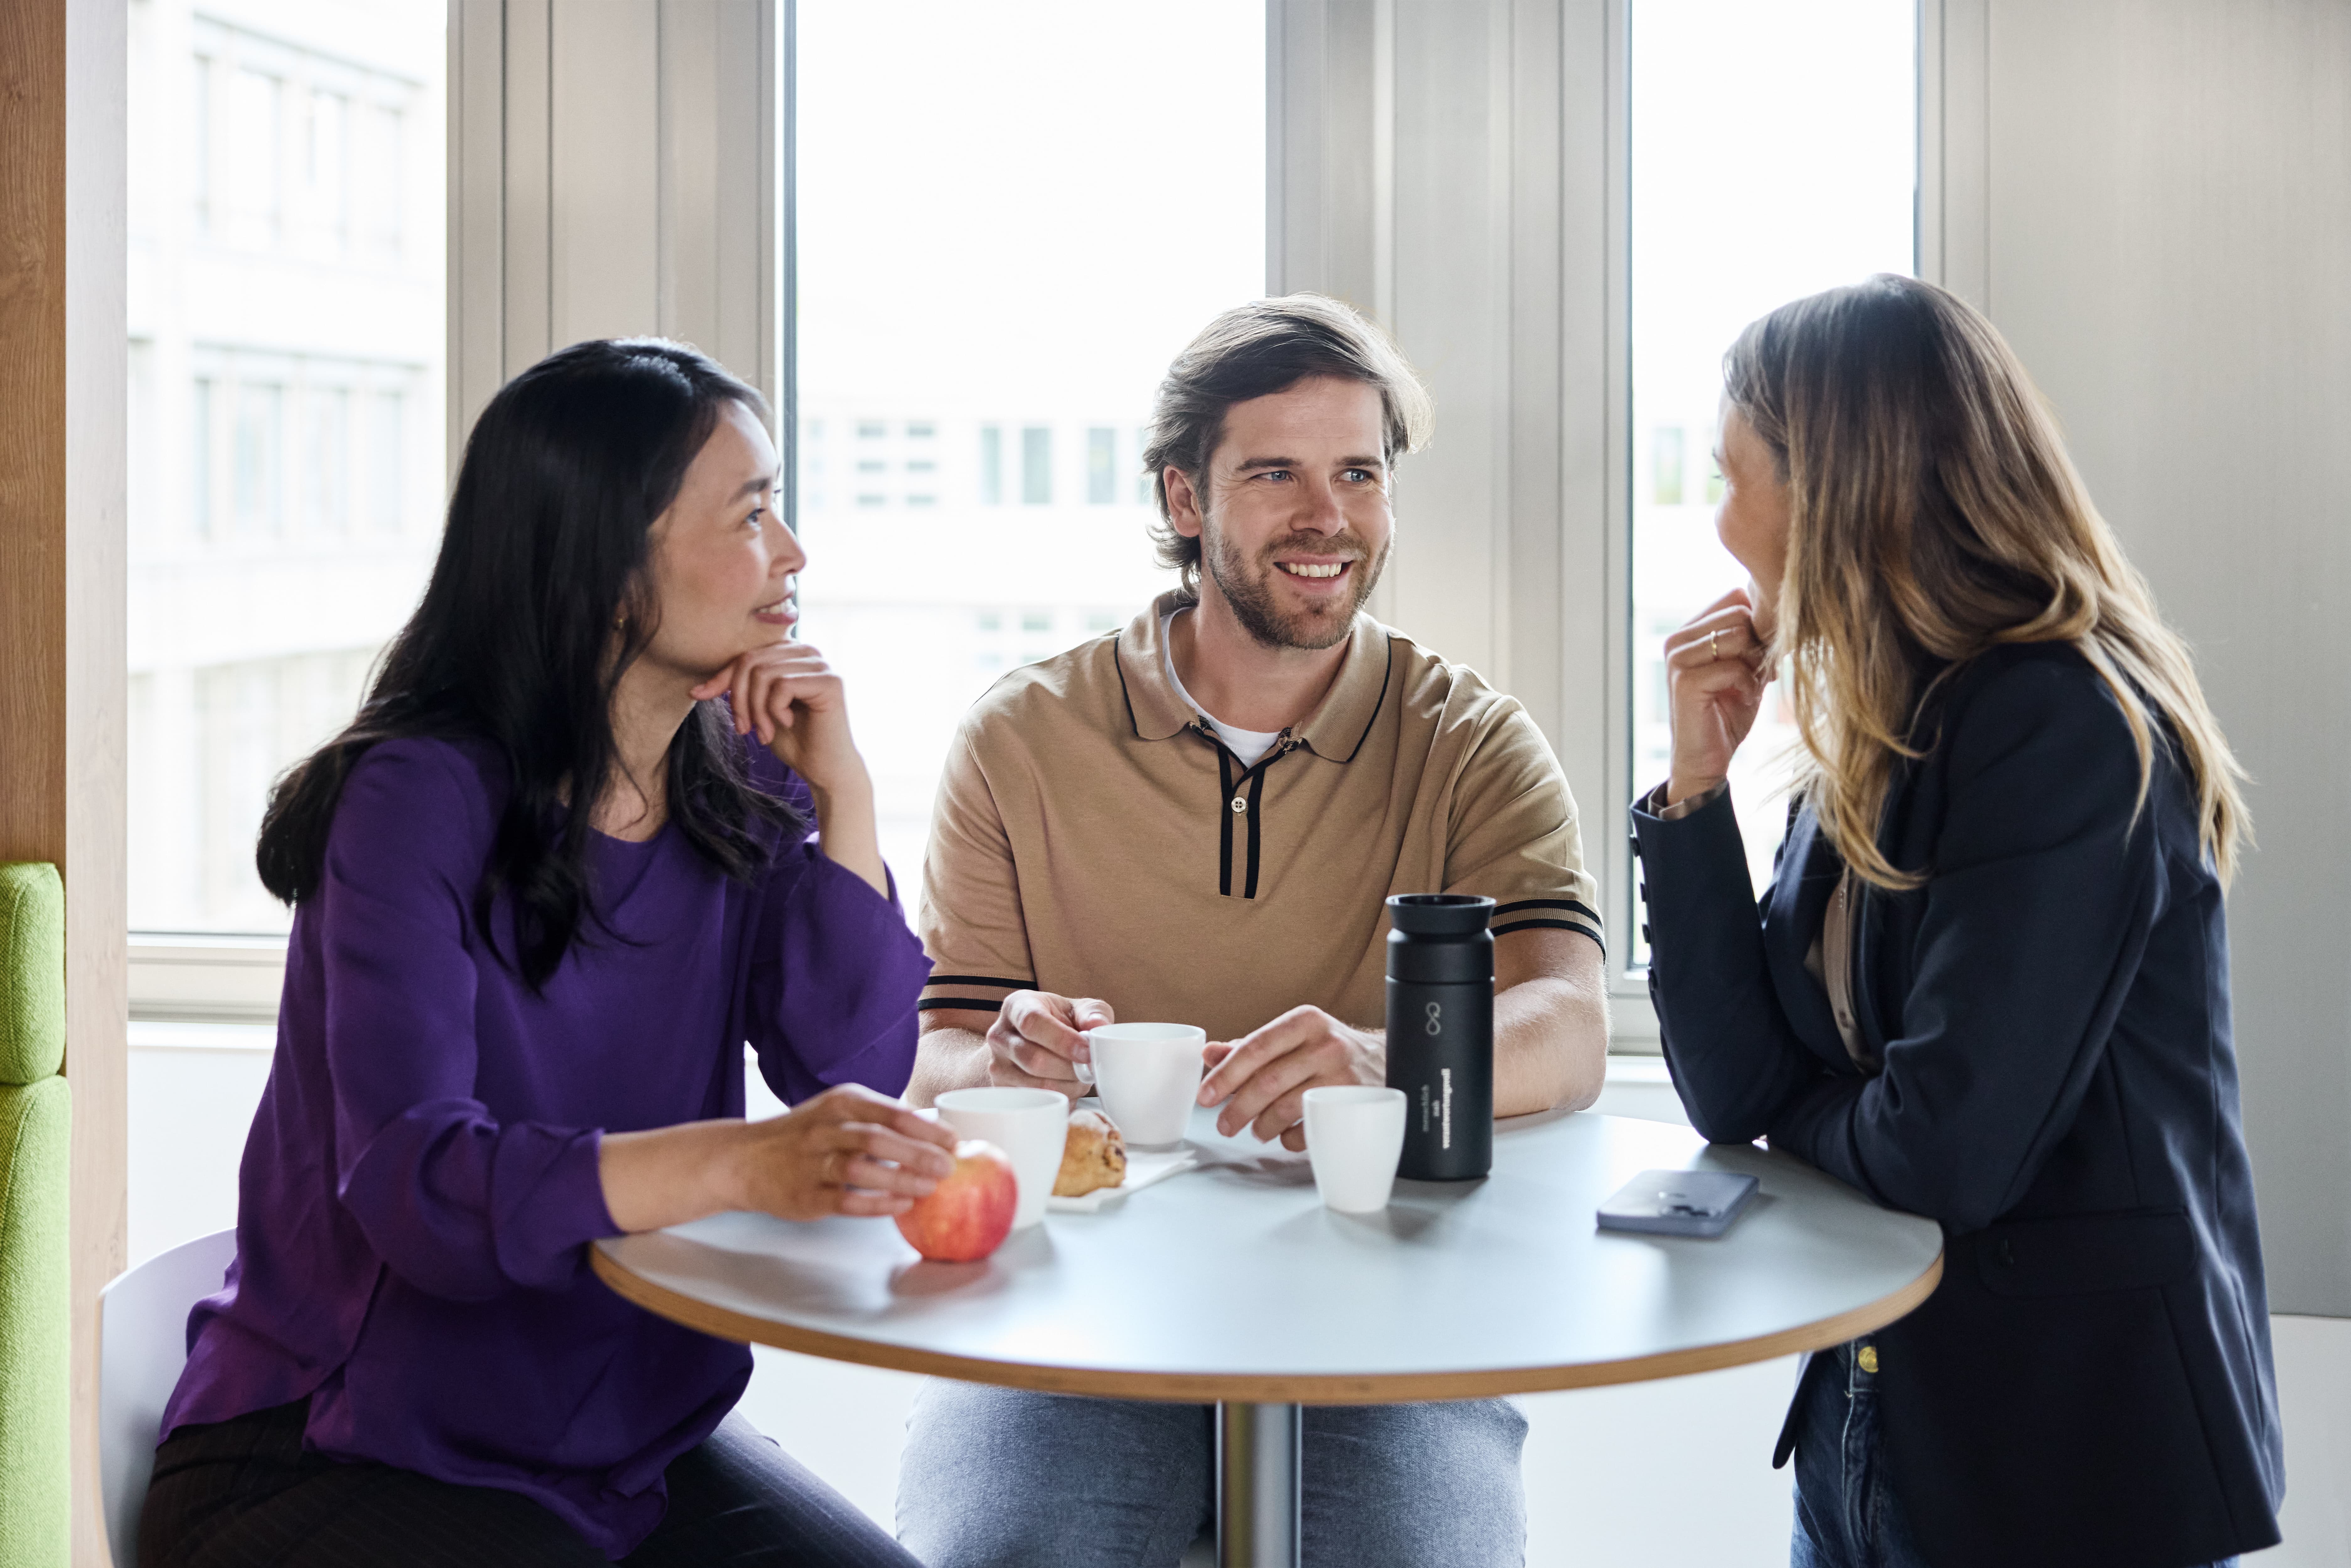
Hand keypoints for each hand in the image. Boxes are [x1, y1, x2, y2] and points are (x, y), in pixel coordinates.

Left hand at [690, 639, 867, 797]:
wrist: (824, 769)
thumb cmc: (792, 740)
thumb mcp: (756, 710)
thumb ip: (737, 690)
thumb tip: (695, 689)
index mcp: (790, 654)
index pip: (745, 655)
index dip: (721, 678)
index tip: (699, 696)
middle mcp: (807, 652)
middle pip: (751, 661)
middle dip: (739, 699)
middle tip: (744, 729)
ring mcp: (821, 665)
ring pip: (764, 673)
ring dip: (756, 709)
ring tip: (763, 732)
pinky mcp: (830, 681)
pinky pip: (783, 685)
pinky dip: (775, 710)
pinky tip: (786, 723)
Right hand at [729, 1083, 957, 1220]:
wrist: (745, 1159)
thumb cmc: (806, 1135)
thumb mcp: (838, 1113)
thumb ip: (879, 1120)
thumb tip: (934, 1135)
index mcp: (841, 1103)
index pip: (891, 1112)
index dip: (926, 1128)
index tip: (955, 1141)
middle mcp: (825, 1128)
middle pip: (878, 1138)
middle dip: (918, 1153)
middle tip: (949, 1167)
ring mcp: (812, 1162)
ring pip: (859, 1169)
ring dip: (899, 1178)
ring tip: (930, 1188)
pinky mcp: (804, 1195)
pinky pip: (845, 1200)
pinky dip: (876, 1204)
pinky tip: (901, 1206)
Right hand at [986, 991, 1115, 1098]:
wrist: (1035, 1040)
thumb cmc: (1060, 1021)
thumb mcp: (1079, 1009)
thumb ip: (1093, 1012)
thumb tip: (1099, 1026)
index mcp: (1017, 1006)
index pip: (1032, 1023)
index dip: (1062, 1040)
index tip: (1086, 1052)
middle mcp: (999, 1035)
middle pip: (1034, 1060)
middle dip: (1070, 1069)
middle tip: (1089, 1069)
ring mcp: (997, 1065)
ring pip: (1036, 1085)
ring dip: (1068, 1087)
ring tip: (1080, 1078)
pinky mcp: (1001, 1089)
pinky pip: (1035, 1102)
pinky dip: (1060, 1099)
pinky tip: (1068, 1087)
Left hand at [1197, 1006, 1383, 1149]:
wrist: (1388, 1060)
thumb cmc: (1329, 1050)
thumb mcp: (1294, 1038)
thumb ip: (1251, 1047)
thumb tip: (1209, 1055)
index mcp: (1305, 1021)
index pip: (1256, 1047)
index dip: (1226, 1075)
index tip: (1205, 1096)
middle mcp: (1326, 1044)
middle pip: (1268, 1081)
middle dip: (1238, 1108)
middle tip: (1224, 1125)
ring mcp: (1342, 1075)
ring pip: (1287, 1108)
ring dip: (1262, 1126)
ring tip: (1256, 1131)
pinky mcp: (1353, 1105)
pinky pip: (1310, 1129)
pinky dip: (1290, 1138)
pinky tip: (1286, 1135)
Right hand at [1664, 586, 1771, 804]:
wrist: (1706, 760)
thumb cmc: (1728, 713)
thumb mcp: (1745, 666)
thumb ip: (1753, 637)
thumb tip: (1781, 604)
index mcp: (1689, 630)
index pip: (1736, 596)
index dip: (1760, 623)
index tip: (1761, 656)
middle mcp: (1677, 639)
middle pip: (1740, 612)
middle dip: (1760, 644)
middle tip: (1759, 675)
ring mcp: (1678, 659)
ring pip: (1738, 634)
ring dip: (1754, 664)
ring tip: (1749, 687)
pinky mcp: (1685, 681)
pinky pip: (1734, 667)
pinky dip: (1748, 686)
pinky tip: (1743, 700)